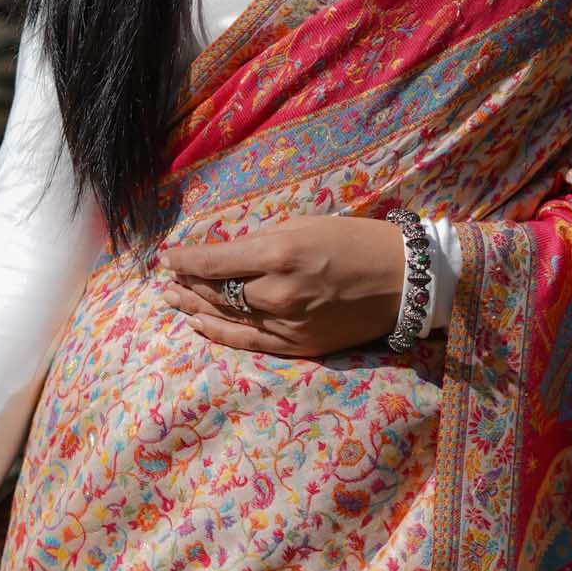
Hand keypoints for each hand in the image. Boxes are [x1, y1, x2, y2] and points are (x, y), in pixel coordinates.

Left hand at [156, 214, 406, 358]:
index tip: (167, 257)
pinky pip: (249, 342)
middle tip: (169, 278)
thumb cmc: (355, 241)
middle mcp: (277, 292)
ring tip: (174, 300)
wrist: (404, 280)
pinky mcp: (299, 346)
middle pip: (216, 291)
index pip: (215, 261)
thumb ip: (261, 240)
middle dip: (187, 283)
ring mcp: (287, 324)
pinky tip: (200, 325)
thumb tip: (224, 252)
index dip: (185, 260)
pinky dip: (221, 333)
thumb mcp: (304, 225)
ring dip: (196, 308)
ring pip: (227, 318)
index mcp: (279, 254)